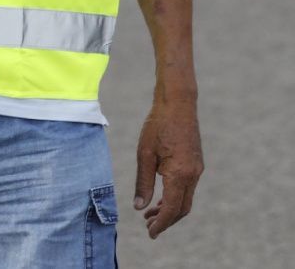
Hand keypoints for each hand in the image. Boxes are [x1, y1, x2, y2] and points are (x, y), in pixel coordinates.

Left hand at [134, 96, 202, 238]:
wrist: (178, 102)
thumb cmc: (158, 125)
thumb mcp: (144, 153)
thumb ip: (143, 182)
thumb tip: (139, 207)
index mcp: (180, 174)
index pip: (172, 209)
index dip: (161, 224)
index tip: (150, 233)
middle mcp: (193, 175)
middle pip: (182, 209)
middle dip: (166, 220)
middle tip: (148, 225)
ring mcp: (197, 169)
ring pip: (186, 198)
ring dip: (170, 208)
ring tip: (151, 212)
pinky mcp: (196, 162)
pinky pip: (188, 187)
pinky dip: (175, 195)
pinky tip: (162, 195)